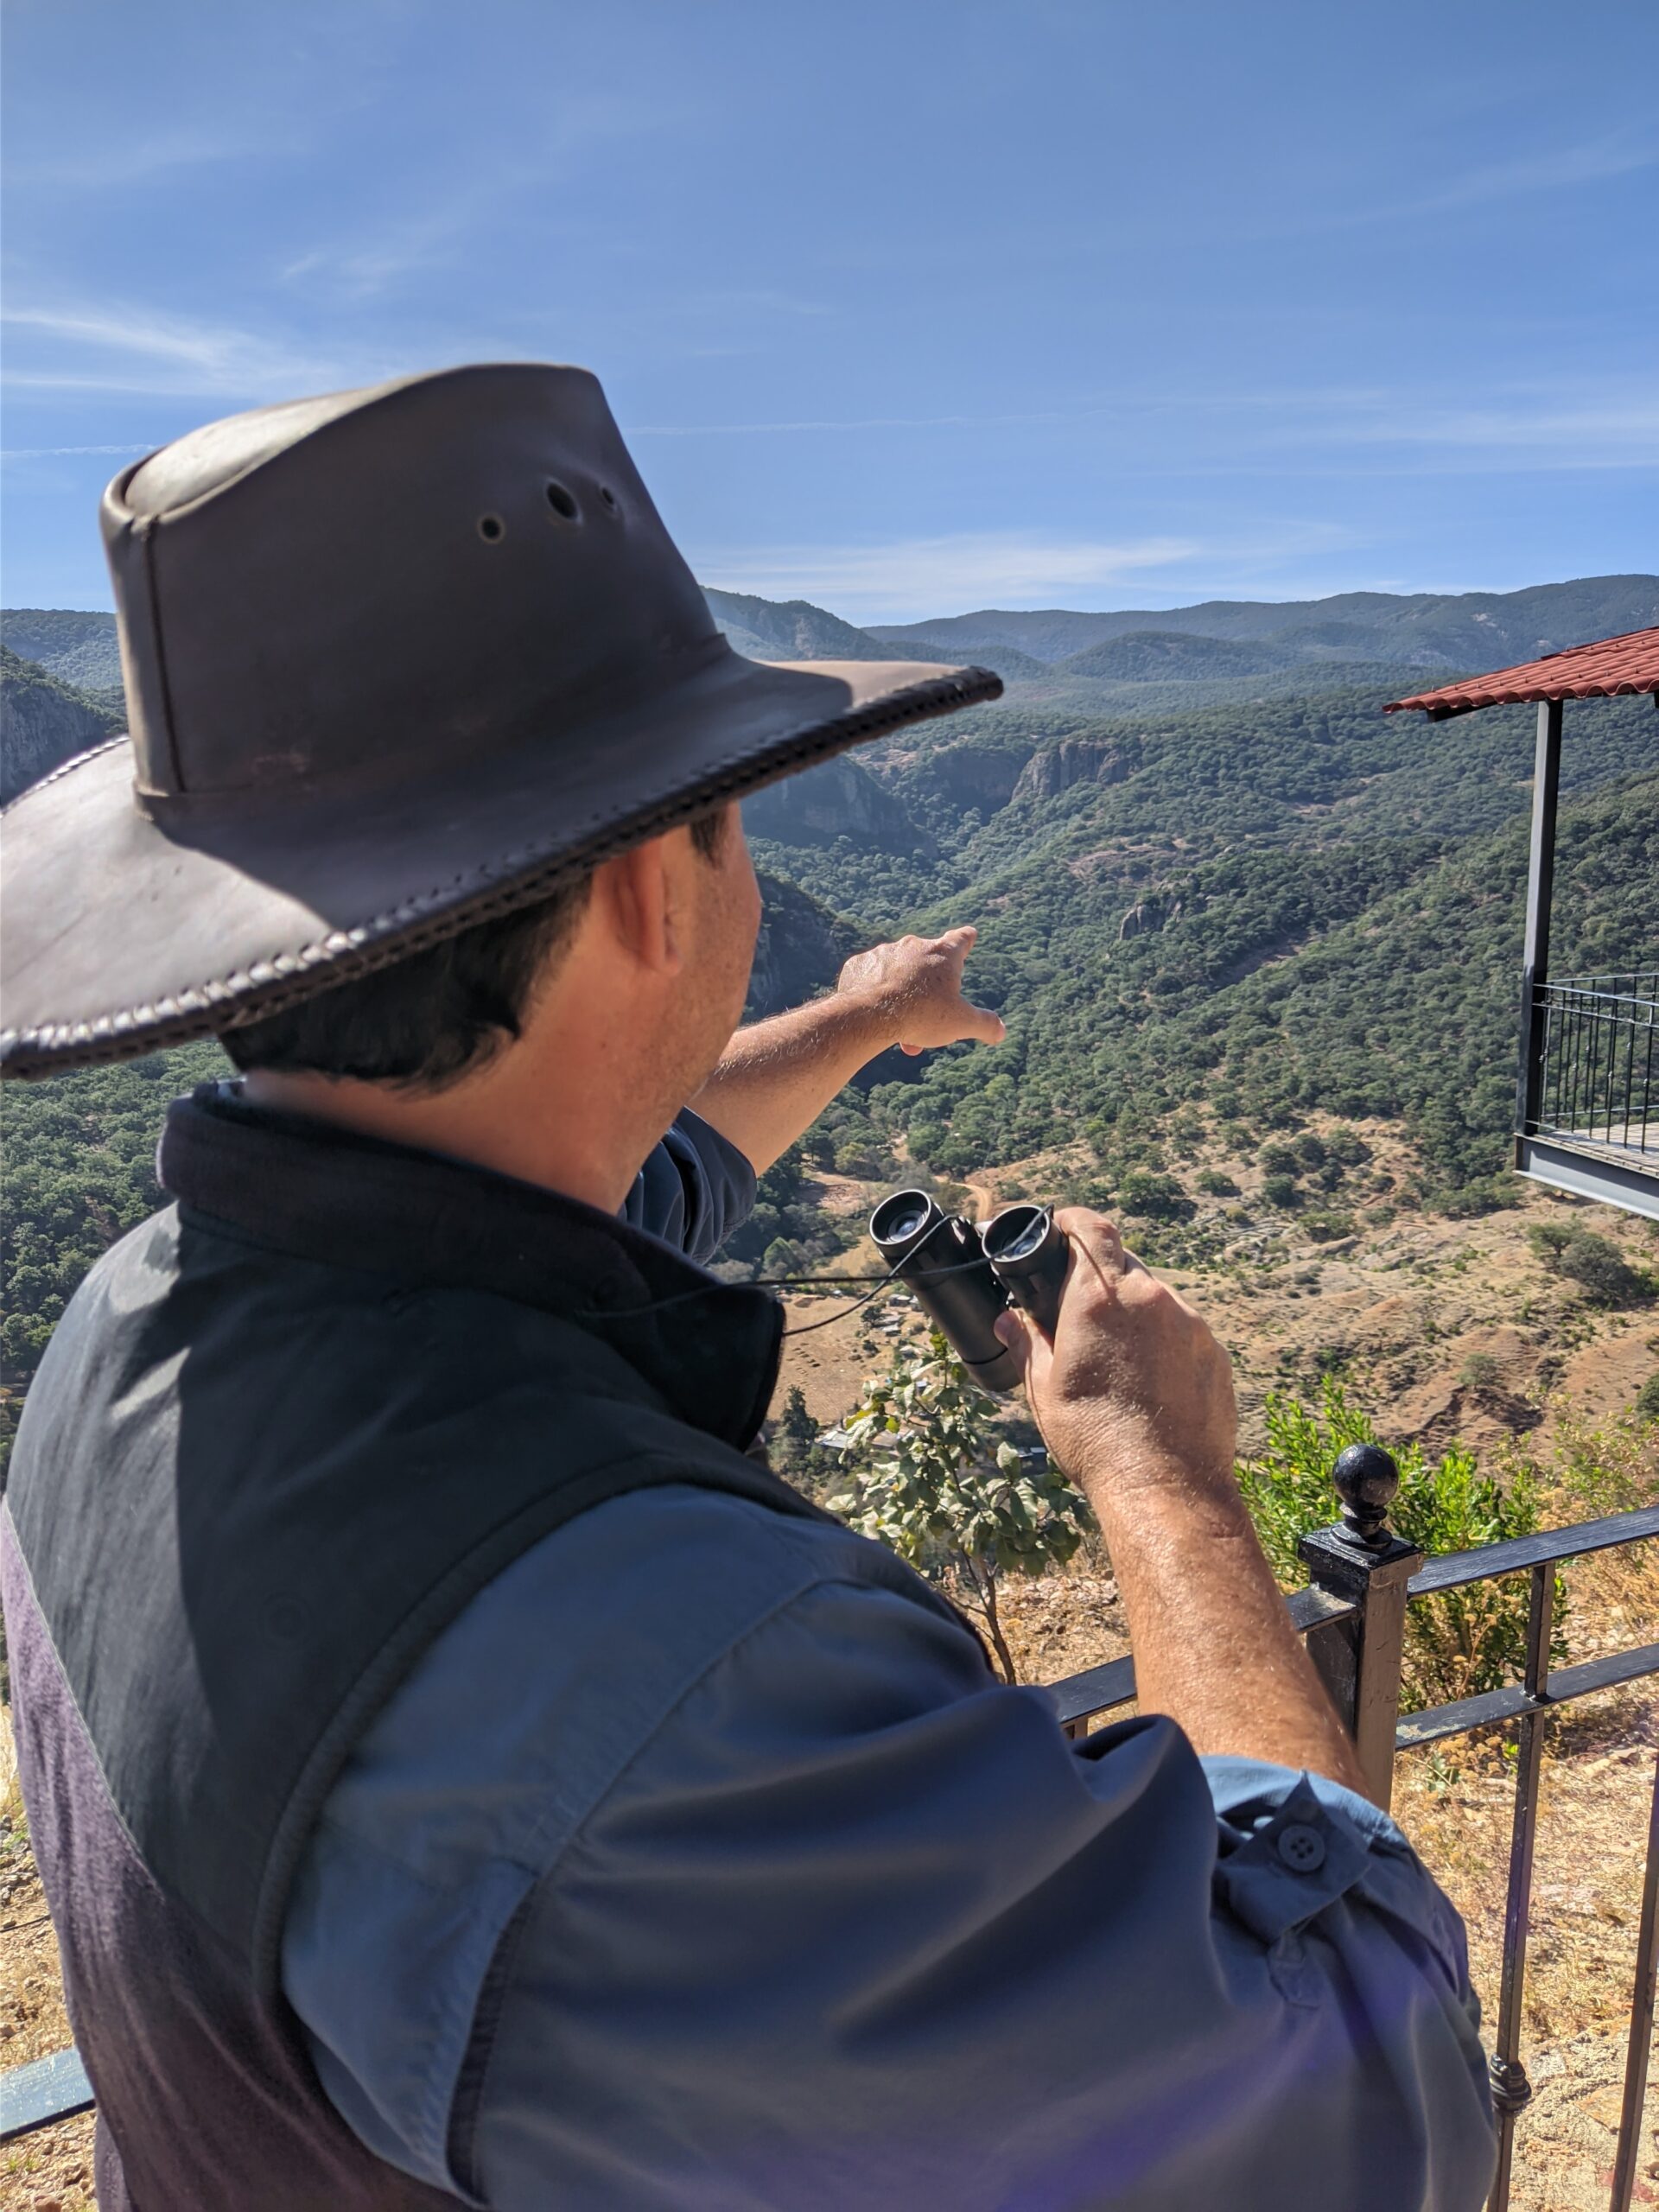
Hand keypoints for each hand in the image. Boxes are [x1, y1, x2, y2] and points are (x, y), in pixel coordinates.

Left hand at [835, 927, 1005, 1055]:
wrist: (870, 1015)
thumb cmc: (922, 1015)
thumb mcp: (961, 1024)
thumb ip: (985, 1025)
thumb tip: (1001, 1031)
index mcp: (943, 954)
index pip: (961, 939)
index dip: (966, 939)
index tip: (969, 935)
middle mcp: (914, 946)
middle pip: (927, 965)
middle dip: (928, 992)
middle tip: (927, 1018)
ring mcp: (884, 952)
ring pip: (898, 975)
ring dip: (902, 996)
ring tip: (900, 1026)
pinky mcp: (859, 965)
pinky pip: (871, 977)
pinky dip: (875, 992)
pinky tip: (875, 1013)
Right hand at [993, 1208, 1237, 1509]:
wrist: (1165, 1486)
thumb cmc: (1095, 1438)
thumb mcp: (1044, 1390)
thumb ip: (1026, 1343)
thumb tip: (1007, 1321)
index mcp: (1098, 1297)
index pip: (1089, 1227)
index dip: (1071, 1221)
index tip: (1059, 1229)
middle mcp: (1149, 1297)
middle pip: (1123, 1262)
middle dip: (1099, 1276)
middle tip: (1078, 1309)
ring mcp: (1189, 1322)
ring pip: (1155, 1296)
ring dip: (1132, 1312)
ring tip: (1114, 1356)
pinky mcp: (1214, 1351)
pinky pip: (1182, 1329)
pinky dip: (1162, 1340)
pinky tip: (1148, 1380)